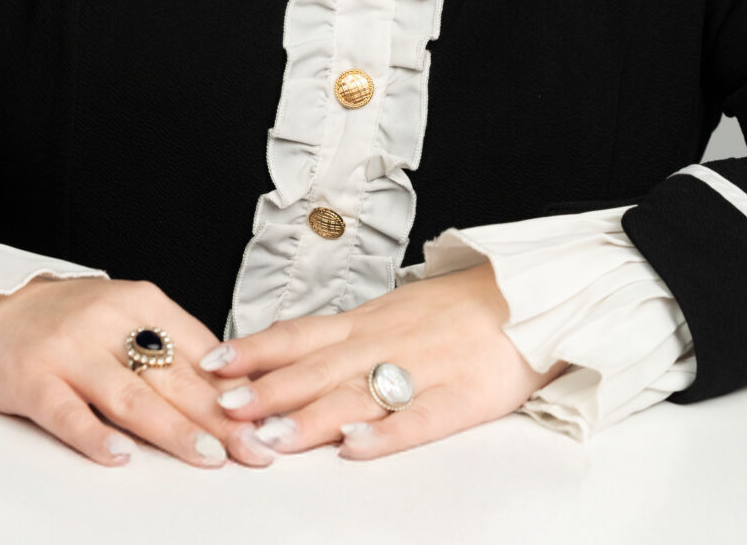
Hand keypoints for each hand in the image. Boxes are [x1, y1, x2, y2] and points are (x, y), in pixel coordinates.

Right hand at [0, 276, 270, 468]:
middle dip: (222, 419)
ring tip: (209, 457)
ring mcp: (68, 350)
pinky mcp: (30, 378)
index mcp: (140, 302)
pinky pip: (67, 412)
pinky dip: (94, 436)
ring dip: (173, 430)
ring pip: (130, 395)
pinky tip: (119, 457)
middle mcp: (107, 321)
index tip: (270, 419)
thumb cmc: (60, 319)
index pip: (201, 351)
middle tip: (256, 450)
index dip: (239, 389)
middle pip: (175, 377)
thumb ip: (168, 345)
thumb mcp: (121, 315)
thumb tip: (231, 389)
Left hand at [205, 262, 562, 458]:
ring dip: (310, 417)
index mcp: (370, 321)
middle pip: (318, 366)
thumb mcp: (397, 310)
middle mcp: (387, 342)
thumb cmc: (464, 308)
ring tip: (270, 437)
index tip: (211, 365)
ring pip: (357, 394)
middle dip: (266, 388)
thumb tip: (290, 352)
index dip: (255, 350)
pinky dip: (384, 435)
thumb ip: (348, 335)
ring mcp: (423, 369)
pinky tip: (355, 450)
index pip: (300, 333)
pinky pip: (418, 419)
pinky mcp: (462, 397)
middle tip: (222, 407)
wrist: (536, 295)